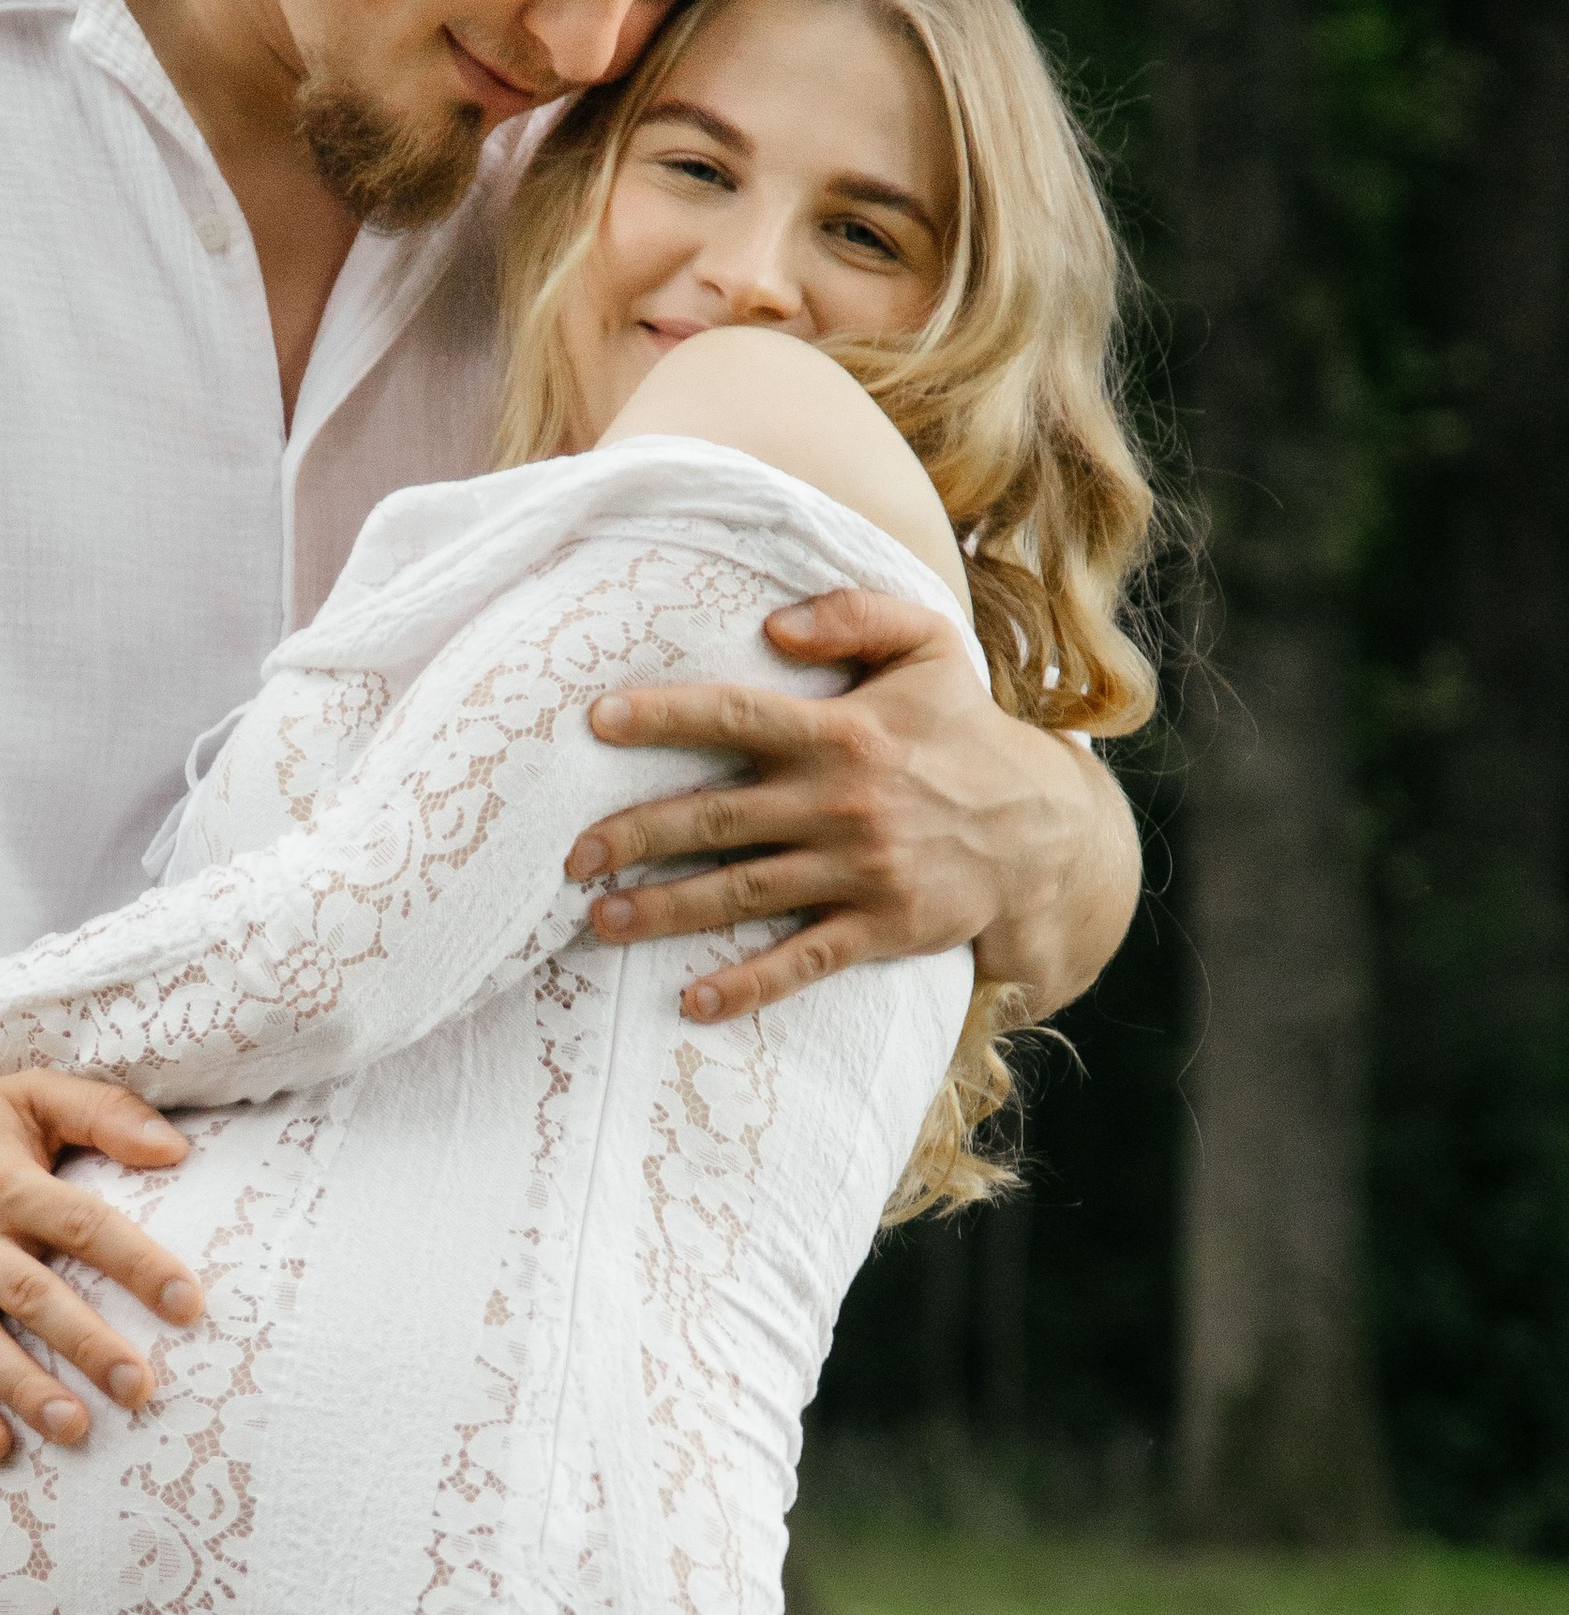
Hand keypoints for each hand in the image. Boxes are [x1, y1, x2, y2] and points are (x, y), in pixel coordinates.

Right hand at [0, 1064, 202, 1465]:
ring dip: (27, 1388)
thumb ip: (104, 1112)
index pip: (79, 1224)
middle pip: (32, 1294)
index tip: (187, 1304)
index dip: (135, 1263)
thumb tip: (177, 1150)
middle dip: (87, 1344)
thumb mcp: (24, 1098)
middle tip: (140, 1388)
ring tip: (77, 1428)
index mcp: (4, 1183)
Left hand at [567, 587, 1137, 1023]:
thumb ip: (854, 613)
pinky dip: (749, 985)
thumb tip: (772, 624)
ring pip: (744, 894)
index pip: (736, 716)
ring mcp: (860, 871)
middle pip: (718, 819)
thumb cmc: (964, 731)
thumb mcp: (929, 646)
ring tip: (599, 922)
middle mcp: (842, 802)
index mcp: (842, 731)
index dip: (664, 717)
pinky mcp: (881, 928)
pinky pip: (803, 962)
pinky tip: (694, 1001)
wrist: (1043, 832)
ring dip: (667, 912)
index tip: (596, 720)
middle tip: (571, 857)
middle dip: (636, 836)